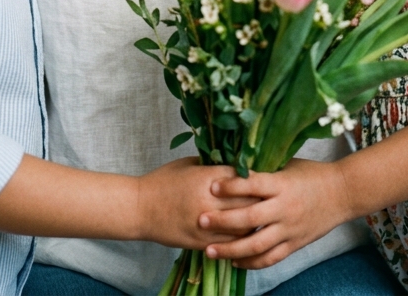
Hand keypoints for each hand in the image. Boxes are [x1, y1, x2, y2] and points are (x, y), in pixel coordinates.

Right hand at [136, 158, 256, 249]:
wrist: (140, 208)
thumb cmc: (163, 181)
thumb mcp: (188, 164)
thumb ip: (211, 164)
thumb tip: (233, 163)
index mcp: (207, 178)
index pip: (244, 178)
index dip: (255, 179)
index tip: (261, 179)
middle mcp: (210, 201)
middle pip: (248, 202)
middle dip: (260, 199)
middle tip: (267, 197)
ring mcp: (206, 224)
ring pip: (244, 226)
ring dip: (254, 221)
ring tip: (259, 215)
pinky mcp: (202, 242)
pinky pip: (230, 243)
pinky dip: (241, 238)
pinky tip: (244, 232)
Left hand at [197, 159, 349, 269]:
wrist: (343, 193)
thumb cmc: (311, 173)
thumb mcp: (287, 164)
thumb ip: (263, 169)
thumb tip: (231, 164)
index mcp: (281, 184)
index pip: (252, 185)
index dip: (231, 186)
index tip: (210, 185)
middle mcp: (284, 208)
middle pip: (249, 219)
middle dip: (222, 221)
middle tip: (200, 220)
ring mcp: (290, 229)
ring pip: (257, 245)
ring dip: (231, 249)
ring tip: (209, 250)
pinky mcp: (295, 244)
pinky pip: (271, 258)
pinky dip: (251, 262)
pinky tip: (234, 261)